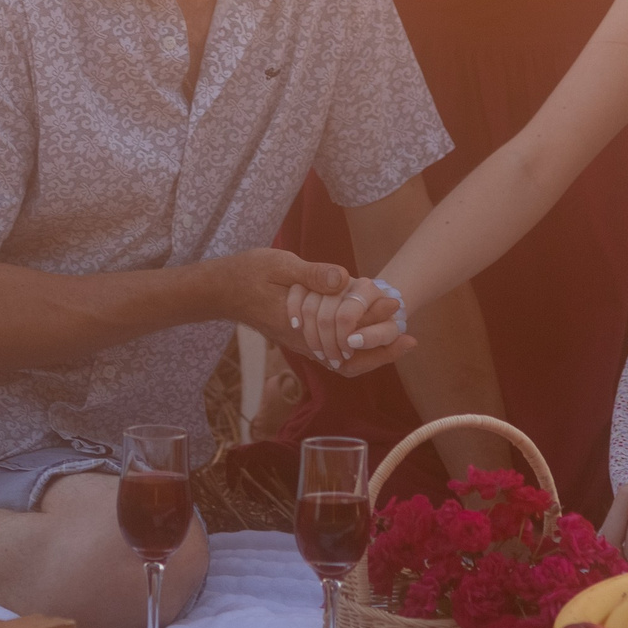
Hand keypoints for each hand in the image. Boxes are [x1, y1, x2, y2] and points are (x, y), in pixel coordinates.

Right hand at [209, 252, 416, 378]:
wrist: (219, 289)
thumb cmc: (247, 273)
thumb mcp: (279, 264)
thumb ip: (312, 274)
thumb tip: (345, 279)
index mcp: (301, 327)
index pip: (347, 342)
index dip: (376, 336)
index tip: (400, 319)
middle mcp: (303, 342)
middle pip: (350, 362)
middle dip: (381, 351)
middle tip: (409, 336)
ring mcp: (301, 342)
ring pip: (342, 360)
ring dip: (370, 350)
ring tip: (396, 334)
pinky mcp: (300, 337)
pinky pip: (333, 350)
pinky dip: (354, 344)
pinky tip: (368, 328)